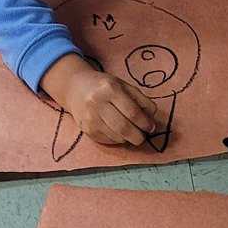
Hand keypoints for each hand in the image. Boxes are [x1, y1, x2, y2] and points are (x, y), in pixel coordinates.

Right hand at [40, 54, 157, 146]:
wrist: (75, 88)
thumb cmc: (104, 86)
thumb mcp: (124, 85)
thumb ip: (141, 99)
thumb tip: (152, 117)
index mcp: (110, 89)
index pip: (132, 112)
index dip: (145, 123)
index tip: (151, 127)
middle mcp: (97, 104)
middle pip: (124, 128)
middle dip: (139, 136)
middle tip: (143, 135)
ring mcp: (90, 118)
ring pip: (117, 137)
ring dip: (129, 138)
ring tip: (132, 132)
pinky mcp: (87, 130)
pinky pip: (109, 141)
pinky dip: (118, 139)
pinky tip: (119, 132)